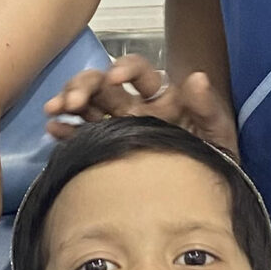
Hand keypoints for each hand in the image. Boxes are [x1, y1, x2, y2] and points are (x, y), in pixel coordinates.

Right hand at [44, 56, 238, 155]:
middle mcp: (134, 108)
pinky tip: (53, 130)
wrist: (202, 201)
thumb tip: (197, 77)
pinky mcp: (103, 149)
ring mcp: (115, 127)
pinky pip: (79, 135)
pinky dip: (65, 130)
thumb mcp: (217, 135)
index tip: (115, 78)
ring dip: (68, 101)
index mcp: (160, 98)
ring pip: (87, 105)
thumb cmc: (213, 162)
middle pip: (104, 85)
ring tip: (54, 110)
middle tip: (72, 100)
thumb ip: (207, 108)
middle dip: (85, 86)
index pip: (139, 72)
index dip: (125, 69)